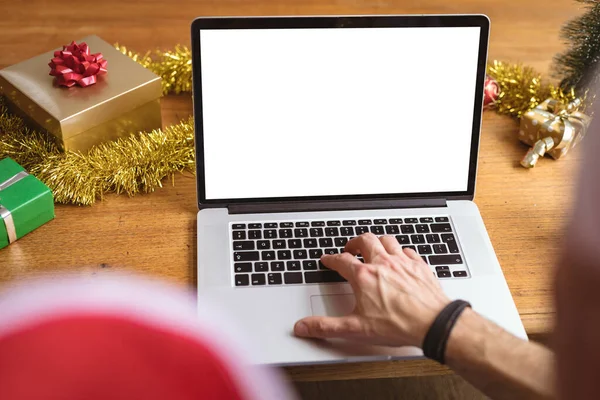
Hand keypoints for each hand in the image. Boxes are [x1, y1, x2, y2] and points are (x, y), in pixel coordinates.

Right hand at [294, 233, 450, 347]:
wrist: (433, 323)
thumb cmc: (398, 325)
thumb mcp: (355, 329)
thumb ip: (327, 327)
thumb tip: (304, 326)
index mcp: (364, 276)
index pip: (342, 261)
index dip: (331, 259)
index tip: (327, 259)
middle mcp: (382, 264)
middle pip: (365, 241)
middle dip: (355, 242)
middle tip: (350, 247)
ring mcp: (403, 263)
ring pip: (387, 240)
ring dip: (378, 241)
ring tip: (373, 245)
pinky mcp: (420, 266)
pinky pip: (408, 250)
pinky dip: (401, 251)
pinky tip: (401, 256)